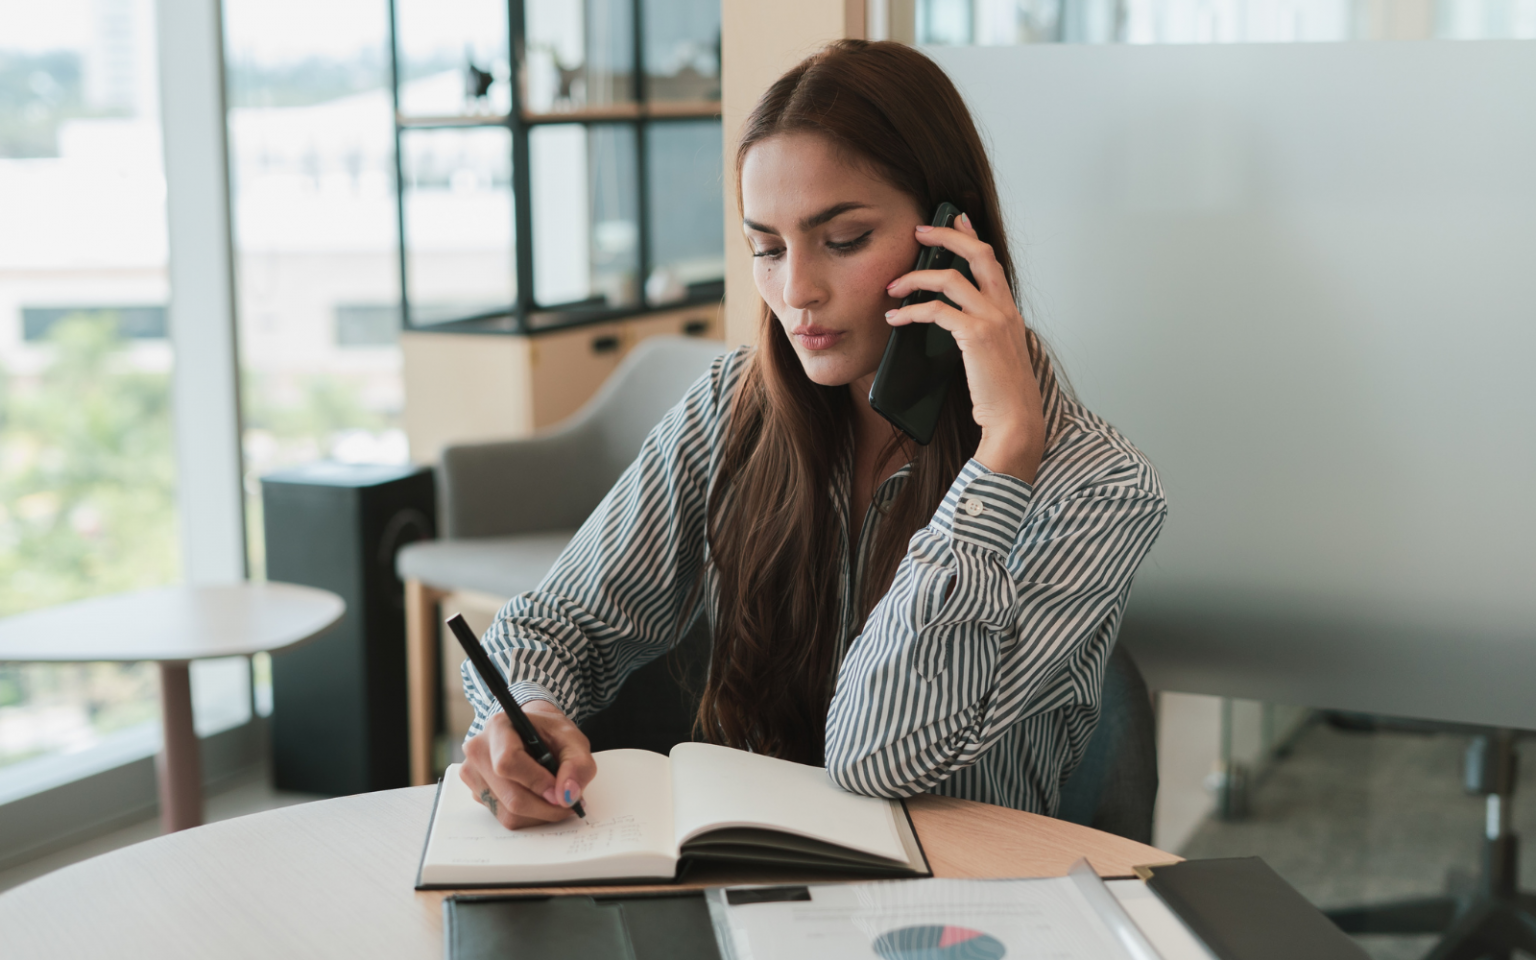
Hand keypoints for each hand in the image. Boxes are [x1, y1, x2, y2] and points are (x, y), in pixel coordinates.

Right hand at [459, 701, 596, 829]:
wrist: (533, 735)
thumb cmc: (551, 735)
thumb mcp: (574, 740)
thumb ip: (578, 765)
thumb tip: (567, 795)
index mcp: (499, 727)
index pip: (508, 763)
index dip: (537, 782)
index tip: (559, 792)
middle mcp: (478, 750)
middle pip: (510, 796)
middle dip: (545, 806)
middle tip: (568, 803)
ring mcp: (473, 774)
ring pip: (508, 813)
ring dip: (539, 814)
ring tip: (555, 798)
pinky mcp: (476, 794)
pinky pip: (504, 817)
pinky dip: (529, 816)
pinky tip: (538, 799)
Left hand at [883, 213, 1045, 482]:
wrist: (1016, 421)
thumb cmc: (1002, 396)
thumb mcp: (994, 356)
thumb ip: (980, 334)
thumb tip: (950, 323)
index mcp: (1010, 311)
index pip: (991, 261)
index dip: (972, 235)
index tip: (956, 218)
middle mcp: (1004, 309)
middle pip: (977, 254)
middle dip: (946, 236)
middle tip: (918, 231)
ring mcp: (992, 320)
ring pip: (950, 278)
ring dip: (915, 277)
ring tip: (892, 287)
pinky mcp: (976, 336)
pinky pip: (936, 310)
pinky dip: (911, 311)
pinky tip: (896, 318)